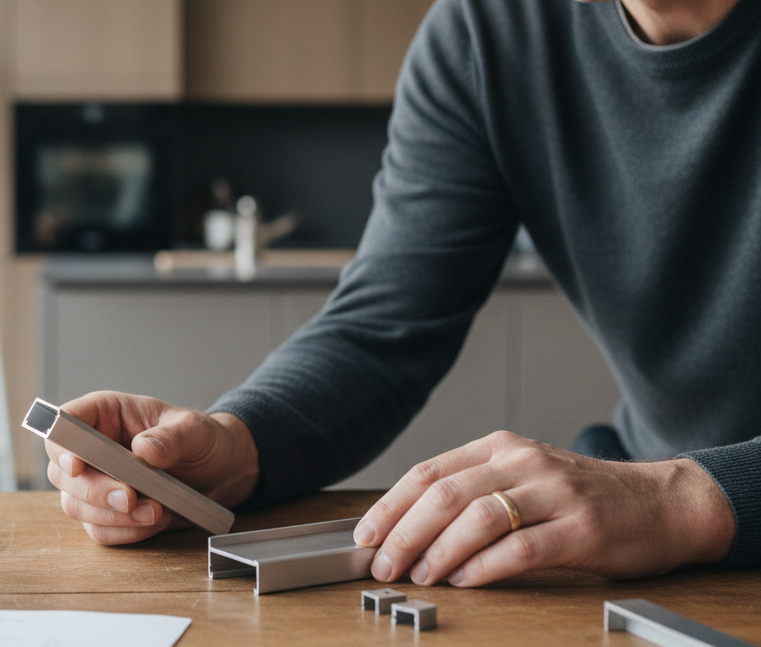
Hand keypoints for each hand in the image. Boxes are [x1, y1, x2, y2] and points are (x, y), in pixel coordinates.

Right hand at [46, 391, 259, 544]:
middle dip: (94, 491)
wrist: (221, 472)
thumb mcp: (196, 431)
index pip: (64, 423)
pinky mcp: (107, 513)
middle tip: (130, 499)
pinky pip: (99, 530)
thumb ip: (171, 437)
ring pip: (76, 506)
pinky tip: (154, 521)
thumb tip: (143, 449)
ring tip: (155, 512)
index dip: (61, 445)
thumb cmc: (202, 441)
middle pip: (62, 473)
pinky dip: (125, 532)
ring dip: (113, 516)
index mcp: (104, 414)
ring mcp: (96, 483)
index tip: (76, 466)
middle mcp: (92, 448)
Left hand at [353, 431, 735, 586]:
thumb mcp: (522, 476)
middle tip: (384, 564)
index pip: (428, 473)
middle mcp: (522, 462)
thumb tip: (407, 528)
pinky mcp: (581, 528)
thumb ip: (473, 491)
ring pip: (477, 517)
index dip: (390, 507)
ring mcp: (554, 493)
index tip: (365, 537)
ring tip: (420, 575)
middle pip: (444, 495)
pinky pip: (521, 548)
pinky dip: (485, 567)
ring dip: (438, 551)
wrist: (662, 503)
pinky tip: (465, 580)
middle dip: (404, 533)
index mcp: (499, 446)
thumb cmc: (583, 496)